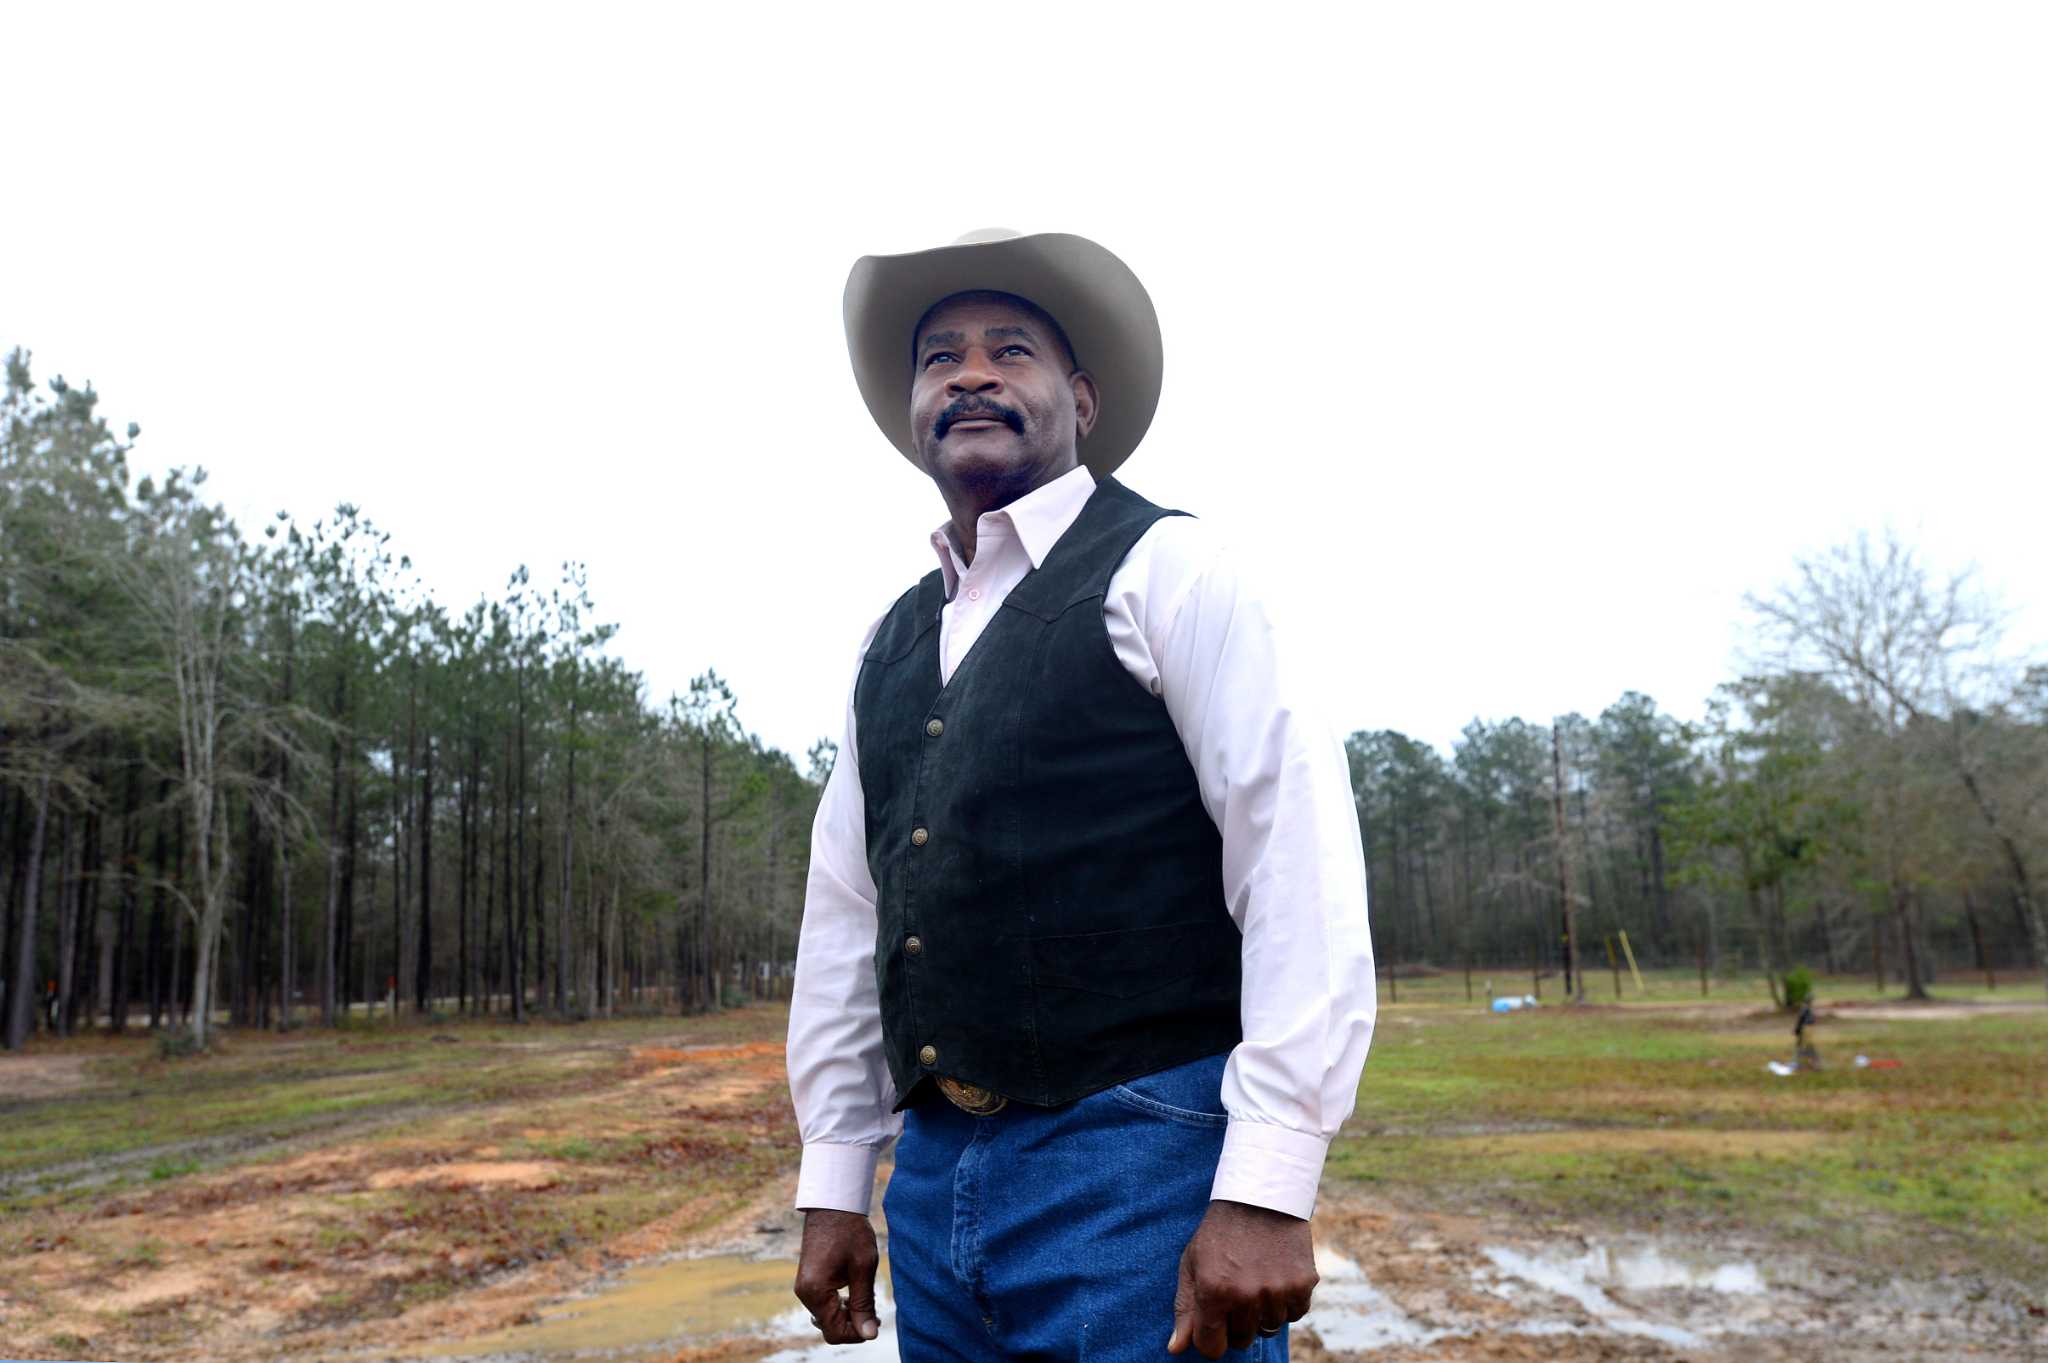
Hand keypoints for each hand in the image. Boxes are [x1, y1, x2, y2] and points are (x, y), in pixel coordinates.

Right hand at [792, 1207, 881, 1343]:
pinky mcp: (809, 1281)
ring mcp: (804, 1287)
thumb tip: (869, 1334)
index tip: (877, 1319)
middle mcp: (804, 1293)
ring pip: (828, 1317)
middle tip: (875, 1310)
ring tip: (867, 1297)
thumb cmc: (850, 1232)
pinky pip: (824, 1304)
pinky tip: (855, 1291)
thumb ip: (864, 1303)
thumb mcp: (862, 1268)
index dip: (858, 1333)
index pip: (835, 1332)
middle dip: (854, 1324)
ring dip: (848, 1314)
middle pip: (830, 1327)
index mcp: (815, 1291)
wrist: (833, 1205)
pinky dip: (841, 1304)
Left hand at [1166, 1199, 1316, 1357]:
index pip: (1212, 1348)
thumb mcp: (1192, 1263)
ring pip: (1270, 1328)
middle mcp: (1247, 1295)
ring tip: (1257, 1279)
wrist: (1261, 1195)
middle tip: (1236, 1291)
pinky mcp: (1303, 1283)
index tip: (1214, 1324)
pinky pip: (1295, 1314)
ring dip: (1263, 1312)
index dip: (1211, 1339)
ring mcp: (1278, 1290)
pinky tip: (1277, 1277)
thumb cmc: (1220, 1232)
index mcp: (1214, 1291)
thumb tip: (1176, 1349)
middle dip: (1236, 1323)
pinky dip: (1287, 1302)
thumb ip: (1185, 1309)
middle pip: (1242, 1340)